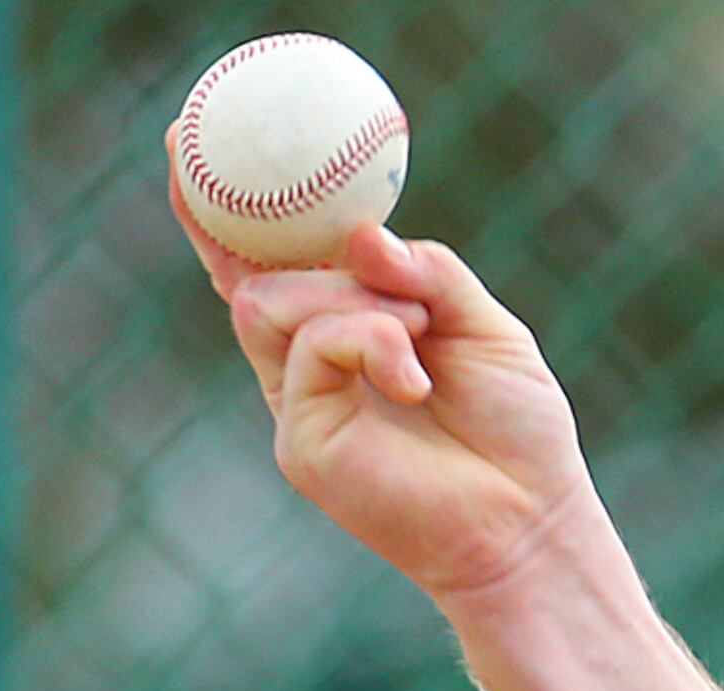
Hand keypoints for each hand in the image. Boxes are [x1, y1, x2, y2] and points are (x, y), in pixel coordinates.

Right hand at [170, 150, 598, 599]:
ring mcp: (298, 401)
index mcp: (347, 331)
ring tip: (419, 333)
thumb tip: (363, 234)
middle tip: (373, 271)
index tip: (190, 138)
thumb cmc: (517, 431)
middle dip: (310, 251)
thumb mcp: (485, 327)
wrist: (534, 518)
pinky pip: (307, 350)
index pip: (269, 261)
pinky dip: (366, 340)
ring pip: (269, 302)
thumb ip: (429, 272)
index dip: (223, 208)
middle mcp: (310, 364)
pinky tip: (413, 373)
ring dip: (351, 300)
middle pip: (261, 273)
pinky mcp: (302, 438)